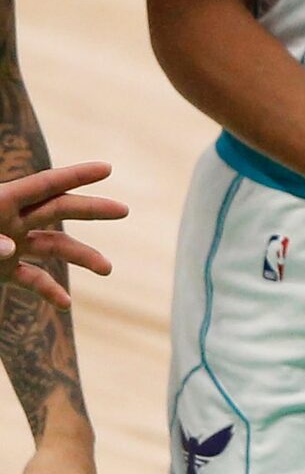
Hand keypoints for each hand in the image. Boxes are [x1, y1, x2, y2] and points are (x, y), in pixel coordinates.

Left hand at [0, 164, 126, 309]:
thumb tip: (12, 248)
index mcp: (0, 202)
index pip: (45, 185)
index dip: (76, 175)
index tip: (107, 169)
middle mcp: (10, 221)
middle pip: (58, 209)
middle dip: (91, 210)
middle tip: (123, 211)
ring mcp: (9, 245)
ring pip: (53, 245)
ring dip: (81, 256)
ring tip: (107, 269)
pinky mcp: (2, 270)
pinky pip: (32, 278)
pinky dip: (49, 290)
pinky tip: (66, 304)